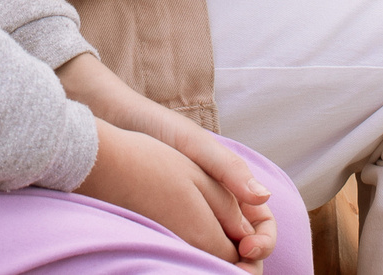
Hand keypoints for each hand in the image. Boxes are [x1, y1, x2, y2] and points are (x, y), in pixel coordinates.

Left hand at [60, 55, 276, 266]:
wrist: (118, 123)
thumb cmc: (159, 127)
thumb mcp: (197, 146)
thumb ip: (230, 170)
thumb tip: (264, 197)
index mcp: (235, 186)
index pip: (263, 224)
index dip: (263, 241)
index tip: (246, 248)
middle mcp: (219, 203)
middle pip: (246, 245)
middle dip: (245, 261)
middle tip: (230, 269)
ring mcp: (195, 215)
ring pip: (218, 251)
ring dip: (220, 264)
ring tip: (206, 268)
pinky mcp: (172, 223)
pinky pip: (190, 249)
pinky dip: (193, 258)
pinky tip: (182, 260)